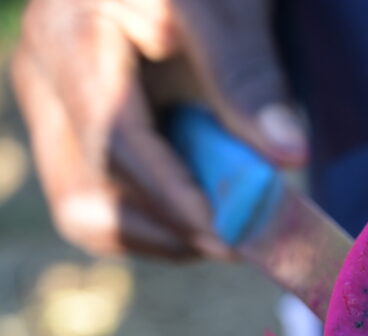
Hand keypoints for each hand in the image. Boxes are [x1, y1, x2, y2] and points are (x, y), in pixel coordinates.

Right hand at [12, 0, 306, 259]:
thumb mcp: (226, 8)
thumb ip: (248, 76)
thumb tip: (289, 154)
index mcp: (72, 38)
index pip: (116, 143)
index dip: (176, 198)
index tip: (232, 236)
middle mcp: (42, 77)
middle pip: (84, 196)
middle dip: (166, 230)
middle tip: (239, 243)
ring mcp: (49, 107)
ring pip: (85, 209)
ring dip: (160, 232)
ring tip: (229, 230)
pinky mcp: (69, 127)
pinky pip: (100, 197)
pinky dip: (156, 217)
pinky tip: (207, 213)